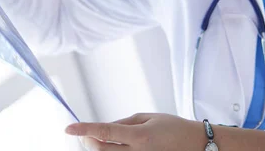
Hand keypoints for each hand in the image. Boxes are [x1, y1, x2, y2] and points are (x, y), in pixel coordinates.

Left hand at [65, 113, 205, 150]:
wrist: (196, 146)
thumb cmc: (174, 128)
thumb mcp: (149, 117)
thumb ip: (124, 123)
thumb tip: (104, 129)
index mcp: (140, 135)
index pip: (105, 132)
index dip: (84, 129)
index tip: (68, 128)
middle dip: (87, 141)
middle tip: (83, 134)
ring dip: (98, 150)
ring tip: (98, 141)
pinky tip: (112, 148)